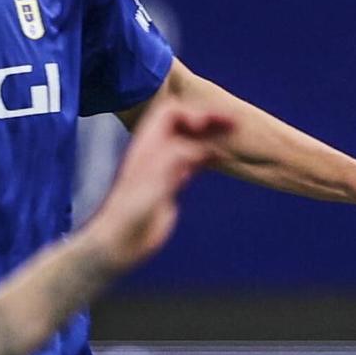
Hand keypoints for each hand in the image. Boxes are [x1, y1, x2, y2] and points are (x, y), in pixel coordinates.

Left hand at [86, 103, 232, 272]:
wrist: (120, 241)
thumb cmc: (130, 213)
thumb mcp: (155, 183)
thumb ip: (176, 161)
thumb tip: (205, 148)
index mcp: (147, 145)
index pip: (170, 113)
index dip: (192, 113)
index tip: (211, 125)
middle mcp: (154, 152)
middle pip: (183, 124)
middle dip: (207, 119)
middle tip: (234, 122)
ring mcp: (163, 168)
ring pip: (189, 142)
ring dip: (210, 136)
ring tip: (234, 134)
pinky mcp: (170, 186)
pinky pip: (191, 163)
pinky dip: (207, 156)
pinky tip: (222, 159)